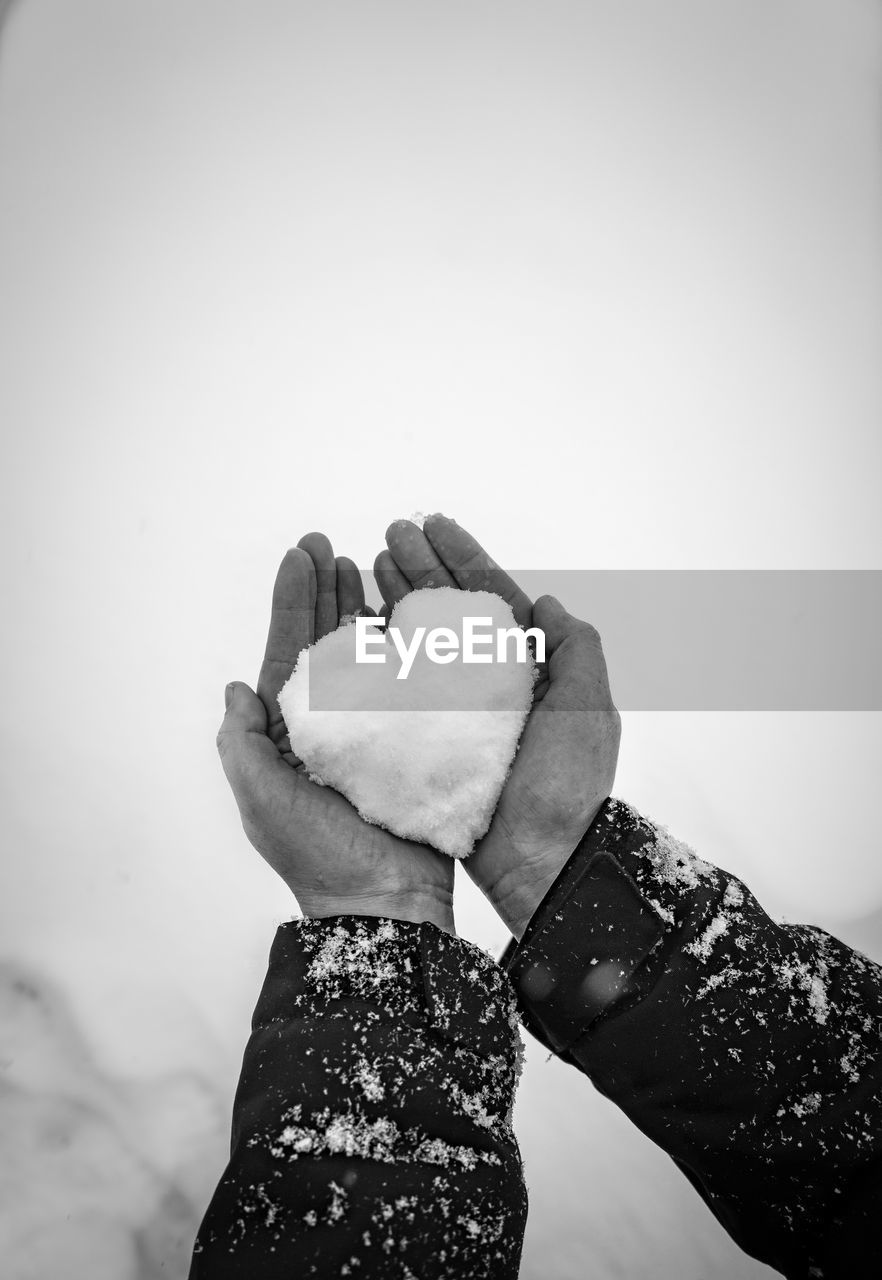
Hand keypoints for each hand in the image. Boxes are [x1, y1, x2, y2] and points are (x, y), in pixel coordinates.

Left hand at [217, 533, 455, 932]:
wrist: (383, 902)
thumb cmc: (317, 856)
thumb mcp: (260, 797)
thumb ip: (242, 741)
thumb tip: (235, 688)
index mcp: (291, 731)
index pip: (287, 650)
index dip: (293, 601)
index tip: (300, 554)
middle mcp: (330, 724)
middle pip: (325, 641)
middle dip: (327, 591)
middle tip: (331, 546)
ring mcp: (372, 731)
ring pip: (365, 654)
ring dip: (362, 608)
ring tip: (365, 565)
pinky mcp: (410, 741)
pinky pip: (407, 683)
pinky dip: (405, 646)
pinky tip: (405, 614)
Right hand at [374, 516, 620, 938]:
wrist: (541, 861)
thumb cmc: (567, 786)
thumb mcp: (589, 709)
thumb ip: (575, 650)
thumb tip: (545, 604)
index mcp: (530, 668)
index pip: (492, 598)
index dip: (463, 556)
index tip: (434, 522)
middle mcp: (493, 683)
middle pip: (451, 610)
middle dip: (421, 566)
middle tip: (390, 533)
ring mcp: (460, 711)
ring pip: (423, 640)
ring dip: (400, 598)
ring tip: (370, 564)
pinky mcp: (433, 740)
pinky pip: (404, 687)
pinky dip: (384, 654)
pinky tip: (361, 628)